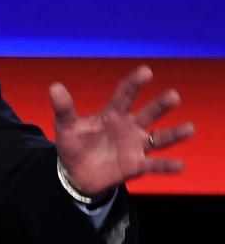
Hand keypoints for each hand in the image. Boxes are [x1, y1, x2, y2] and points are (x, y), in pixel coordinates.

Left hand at [51, 65, 194, 196]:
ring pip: (159, 138)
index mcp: (112, 114)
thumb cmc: (74, 144)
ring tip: (189, 128)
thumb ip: (64, 108)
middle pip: (148, 113)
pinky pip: (155, 165)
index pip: (125, 95)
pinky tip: (180, 164)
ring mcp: (135, 146)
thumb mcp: (66, 126)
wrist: (76, 173)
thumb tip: (54, 86)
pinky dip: (167, 165)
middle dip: (160, 105)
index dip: (134, 83)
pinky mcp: (136, 166)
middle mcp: (129, 127)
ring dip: (174, 134)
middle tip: (173, 95)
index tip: (146, 71)